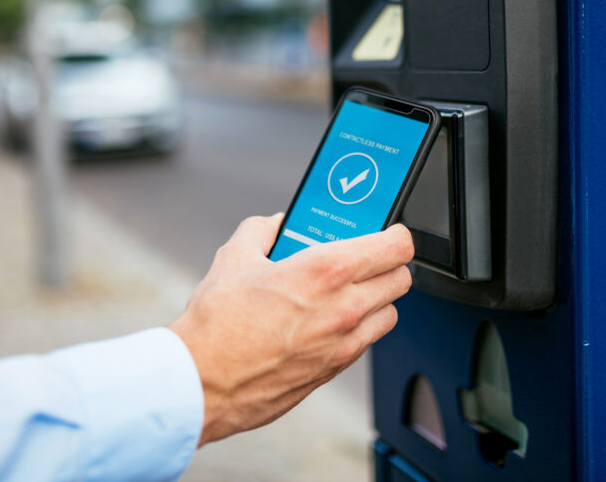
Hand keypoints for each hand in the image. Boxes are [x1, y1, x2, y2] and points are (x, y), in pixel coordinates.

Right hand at [168, 214, 413, 445]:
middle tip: (365, 256)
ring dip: (378, 297)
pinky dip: (360, 326)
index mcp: (326, 270)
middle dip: (388, 263)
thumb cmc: (219, 324)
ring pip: (390, 312)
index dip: (395, 234)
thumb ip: (262, 230)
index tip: (386, 230)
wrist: (203, 381)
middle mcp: (345, 307)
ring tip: (349, 288)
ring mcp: (343, 343)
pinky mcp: (334, 369)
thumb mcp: (235, 256)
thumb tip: (275, 224)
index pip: (395, 246)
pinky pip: (367, 341)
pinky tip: (330, 319)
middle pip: (401, 278)